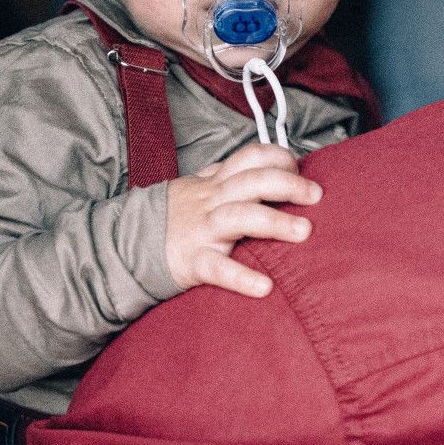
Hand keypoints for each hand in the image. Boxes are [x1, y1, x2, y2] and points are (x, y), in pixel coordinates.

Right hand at [165, 144, 320, 296]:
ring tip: (304, 232)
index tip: (300, 169)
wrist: (128, 244)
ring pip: (240, 217)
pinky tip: (265, 287)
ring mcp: (203, 229)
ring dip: (275, 222)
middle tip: (315, 195)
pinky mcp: (193, 261)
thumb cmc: (175, 216)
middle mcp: (212, 200)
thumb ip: (231, 176)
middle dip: (288, 184)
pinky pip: (218, 268)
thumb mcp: (200, 187)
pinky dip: (241, 277)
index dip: (279, 158)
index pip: (251, 157)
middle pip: (253, 181)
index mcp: (217, 181)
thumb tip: (271, 165)